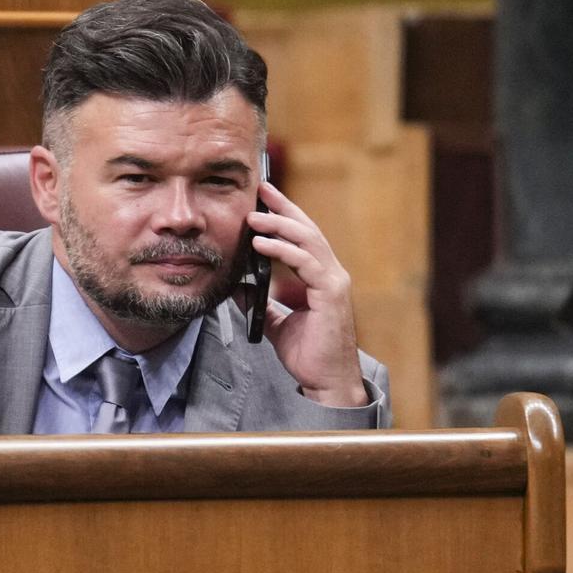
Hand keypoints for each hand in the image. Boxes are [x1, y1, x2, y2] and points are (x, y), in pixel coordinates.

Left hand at [245, 182, 367, 406]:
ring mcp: (333, 281)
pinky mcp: (330, 294)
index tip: (264, 197)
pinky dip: (282, 249)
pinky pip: (306, 262)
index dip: (285, 214)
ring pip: (307, 240)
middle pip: (307, 229)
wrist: (325, 382)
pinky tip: (261, 243)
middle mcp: (331, 273)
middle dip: (283, 207)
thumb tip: (239, 286)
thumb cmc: (308, 354)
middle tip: (260, 189)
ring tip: (252, 216)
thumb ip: (262, 302)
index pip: (303, 237)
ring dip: (279, 224)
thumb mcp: (277, 322)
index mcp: (321, 277)